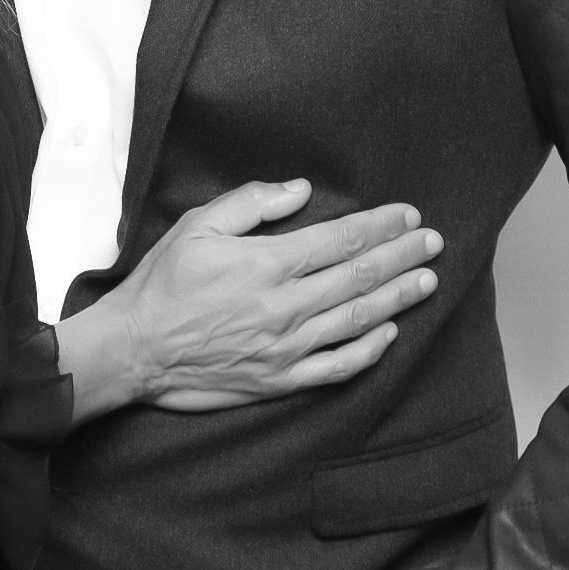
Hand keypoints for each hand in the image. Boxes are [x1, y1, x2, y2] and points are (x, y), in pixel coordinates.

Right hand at [122, 180, 441, 411]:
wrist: (136, 349)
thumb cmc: (163, 284)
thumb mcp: (197, 225)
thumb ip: (252, 203)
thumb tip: (301, 190)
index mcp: (268, 264)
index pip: (341, 239)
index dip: (380, 225)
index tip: (407, 215)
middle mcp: (286, 307)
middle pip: (359, 277)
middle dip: (401, 256)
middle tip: (432, 241)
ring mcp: (287, 348)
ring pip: (358, 319)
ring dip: (397, 298)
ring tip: (426, 281)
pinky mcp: (281, 379)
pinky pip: (338, 366)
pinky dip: (370, 350)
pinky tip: (390, 333)